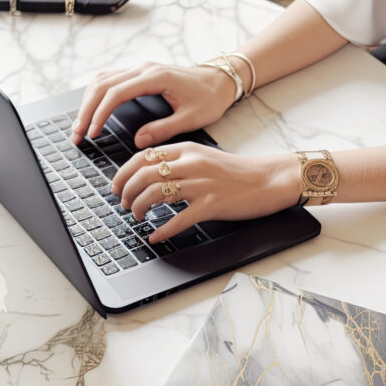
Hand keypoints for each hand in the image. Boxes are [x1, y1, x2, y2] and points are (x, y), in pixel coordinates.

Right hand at [71, 61, 238, 147]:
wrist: (221, 80)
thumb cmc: (210, 98)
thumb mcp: (191, 118)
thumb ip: (164, 129)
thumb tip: (138, 141)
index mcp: (155, 77)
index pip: (116, 93)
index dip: (100, 114)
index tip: (93, 133)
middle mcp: (143, 69)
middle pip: (102, 85)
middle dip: (86, 110)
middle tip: (78, 135)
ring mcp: (140, 69)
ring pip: (102, 80)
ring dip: (88, 102)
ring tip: (81, 127)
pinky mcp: (140, 73)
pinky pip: (110, 79)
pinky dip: (97, 95)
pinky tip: (92, 111)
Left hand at [112, 143, 301, 243]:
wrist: (268, 179)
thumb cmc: (236, 172)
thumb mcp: (204, 156)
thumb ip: (178, 161)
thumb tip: (148, 172)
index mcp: (186, 149)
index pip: (143, 156)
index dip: (123, 173)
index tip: (117, 186)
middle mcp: (192, 163)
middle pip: (144, 175)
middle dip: (127, 192)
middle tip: (125, 204)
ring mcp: (201, 184)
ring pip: (156, 194)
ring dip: (139, 208)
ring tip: (137, 217)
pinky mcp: (212, 204)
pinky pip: (179, 219)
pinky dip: (162, 230)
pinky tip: (155, 236)